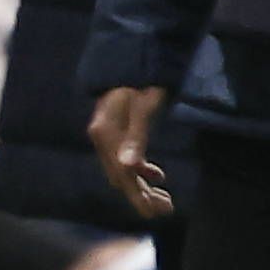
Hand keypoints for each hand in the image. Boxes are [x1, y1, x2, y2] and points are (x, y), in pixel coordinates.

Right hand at [87, 84, 173, 221]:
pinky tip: (158, 176)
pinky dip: (141, 170)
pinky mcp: (115, 132)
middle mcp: (102, 139)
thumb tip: (130, 168)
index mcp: (105, 135)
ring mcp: (107, 136)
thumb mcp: (143, 108)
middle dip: (143, 196)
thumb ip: (136, 138)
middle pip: (121, 177)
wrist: (131, 57)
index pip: (122, 176)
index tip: (159, 212)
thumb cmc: (140, 79)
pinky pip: (126, 158)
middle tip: (168, 209)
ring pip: (124, 171)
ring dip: (143, 186)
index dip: (140, 197)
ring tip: (165, 199)